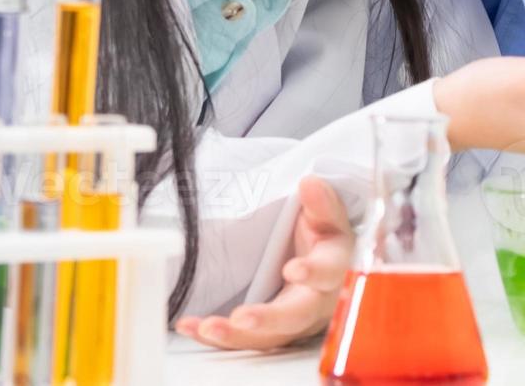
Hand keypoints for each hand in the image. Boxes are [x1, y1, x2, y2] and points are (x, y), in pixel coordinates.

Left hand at [176, 176, 351, 350]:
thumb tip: (309, 183)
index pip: (329, 272)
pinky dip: (216, 336)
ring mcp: (292, 321)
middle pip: (295, 315)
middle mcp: (316, 301)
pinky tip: (191, 327)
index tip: (292, 270)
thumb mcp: (326, 217)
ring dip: (235, 336)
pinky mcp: (269, 332)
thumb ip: (321, 203)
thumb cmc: (323, 238)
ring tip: (205, 327)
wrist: (319, 262)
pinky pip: (243, 340)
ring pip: (267, 337)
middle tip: (241, 318)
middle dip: (267, 319)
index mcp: (334, 269)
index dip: (313, 273)